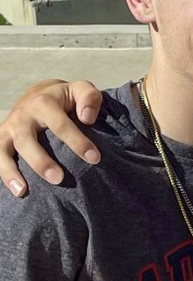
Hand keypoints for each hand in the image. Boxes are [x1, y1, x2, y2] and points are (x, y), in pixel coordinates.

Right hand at [1, 79, 102, 197]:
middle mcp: (23, 116)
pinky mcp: (0, 139)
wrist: (38, 94)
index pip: (61, 125)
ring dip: (12, 172)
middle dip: (42, 162)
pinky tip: (17, 191)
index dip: (78, 142)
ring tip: (23, 190)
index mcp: (44, 103)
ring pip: (4, 151)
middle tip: (60, 179)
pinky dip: (4, 174)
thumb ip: (89, 98)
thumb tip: (88, 118)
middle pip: (27, 140)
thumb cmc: (67, 98)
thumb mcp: (81, 90)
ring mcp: (9, 128)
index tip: (94, 159)